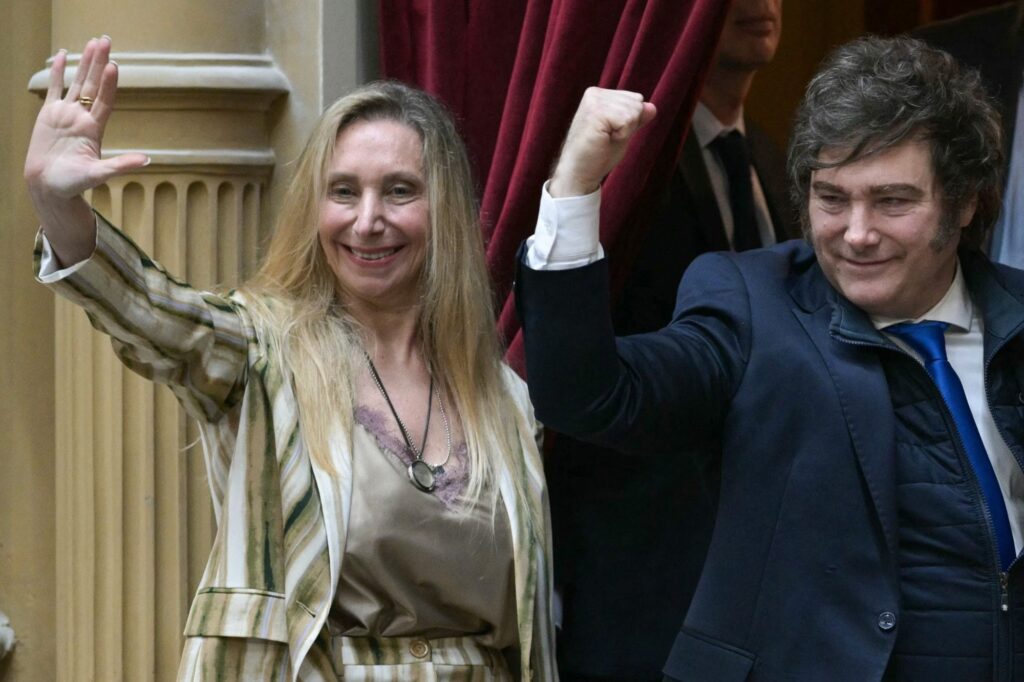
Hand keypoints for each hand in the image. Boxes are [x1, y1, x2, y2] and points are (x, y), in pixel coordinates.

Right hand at [24, 36, 148, 264]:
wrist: (49, 186)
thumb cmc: (74, 184)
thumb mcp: (99, 174)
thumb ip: (121, 165)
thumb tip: (148, 161)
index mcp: (94, 129)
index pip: (104, 100)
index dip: (109, 84)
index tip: (113, 66)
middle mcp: (82, 117)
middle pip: (93, 85)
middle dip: (99, 63)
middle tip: (106, 41)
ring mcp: (66, 114)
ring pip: (76, 83)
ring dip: (84, 63)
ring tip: (92, 42)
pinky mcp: (49, 114)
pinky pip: (55, 88)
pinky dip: (59, 72)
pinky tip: (63, 55)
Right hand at [549, 87, 655, 197]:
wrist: (579, 172)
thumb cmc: (598, 155)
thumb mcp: (622, 133)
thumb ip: (636, 119)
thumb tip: (652, 107)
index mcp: (599, 95)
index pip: (636, 99)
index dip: (630, 122)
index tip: (610, 133)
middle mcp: (595, 93)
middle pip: (637, 103)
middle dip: (629, 126)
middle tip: (607, 138)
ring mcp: (594, 101)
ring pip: (634, 112)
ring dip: (624, 132)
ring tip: (604, 139)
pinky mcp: (596, 112)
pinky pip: (627, 121)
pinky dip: (621, 135)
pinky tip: (604, 140)